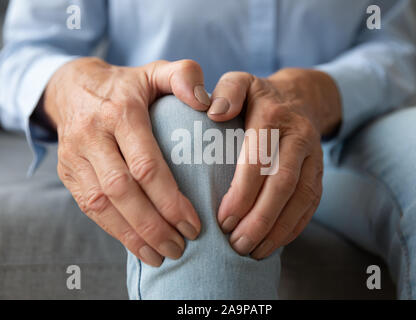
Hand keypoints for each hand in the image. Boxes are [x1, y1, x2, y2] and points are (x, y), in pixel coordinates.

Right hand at [43, 57, 211, 265]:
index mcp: (121, 112)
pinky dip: (115, 232)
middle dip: (154, 225)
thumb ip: (184, 76)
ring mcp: (75, 156)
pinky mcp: (67, 172)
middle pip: (122, 191)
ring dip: (133, 235)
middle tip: (181, 247)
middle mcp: (93, 136)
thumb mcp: (156, 71)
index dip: (170, 199)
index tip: (194, 223)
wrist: (73, 87)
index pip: (146, 165)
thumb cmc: (127, 85)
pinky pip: (89, 208)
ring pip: (102, 205)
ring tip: (163, 254)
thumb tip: (209, 103)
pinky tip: (138, 246)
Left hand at [208, 68, 341, 258]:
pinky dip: (294, 228)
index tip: (223, 219)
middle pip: (283, 184)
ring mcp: (314, 156)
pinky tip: (273, 244)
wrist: (301, 98)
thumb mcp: (239, 82)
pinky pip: (311, 204)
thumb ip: (226, 91)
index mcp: (273, 116)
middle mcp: (298, 136)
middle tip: (236, 244)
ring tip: (252, 252)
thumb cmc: (258, 97)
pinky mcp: (320, 172)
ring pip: (301, 199)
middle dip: (260, 219)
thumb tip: (213, 112)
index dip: (242, 193)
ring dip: (278, 230)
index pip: (258, 159)